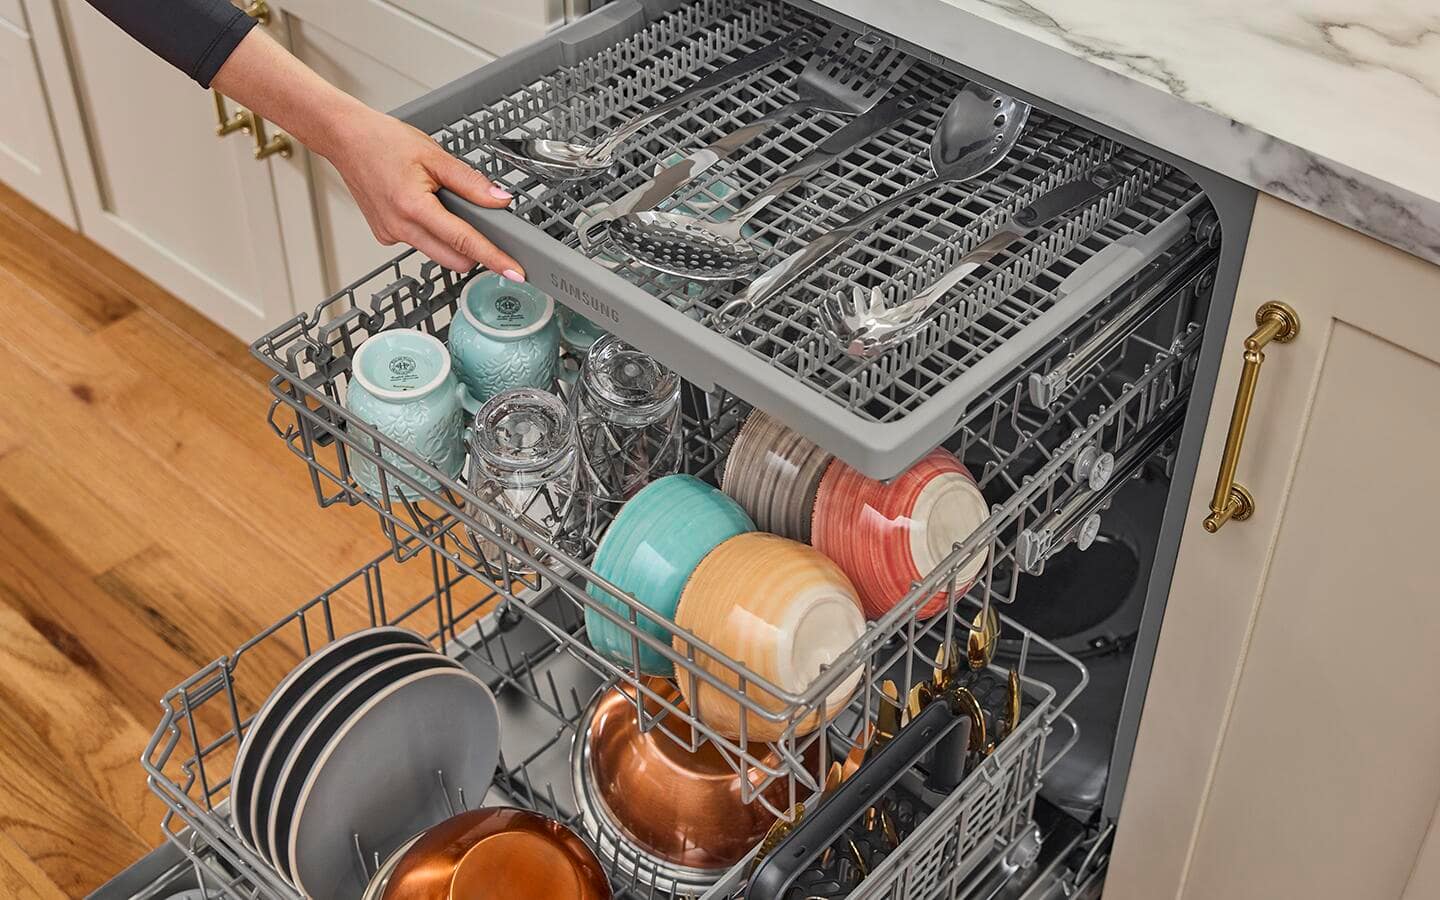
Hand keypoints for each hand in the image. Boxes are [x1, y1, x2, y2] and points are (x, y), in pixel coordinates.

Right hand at [322, 107, 524, 278]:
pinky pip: (419, 243)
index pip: (464, 242)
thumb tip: (499, 200)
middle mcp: (400, 227)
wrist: (346, 139)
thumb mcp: (434, 155)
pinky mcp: (385, 235)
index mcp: (413, 207)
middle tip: (483, 227)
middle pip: (453, 260)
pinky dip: (430, 231)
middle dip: (473, 251)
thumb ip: (470, 182)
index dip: (494, 258)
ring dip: (450, 238)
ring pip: (437, 253)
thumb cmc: (383, 142)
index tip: (514, 273)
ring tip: (439, 201)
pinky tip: (421, 205)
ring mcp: (390, 235)